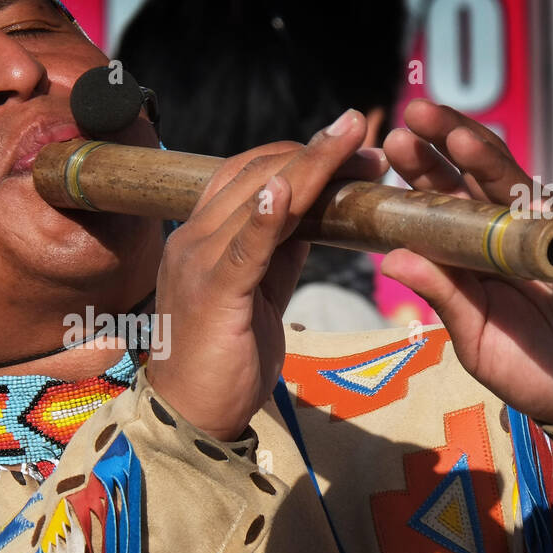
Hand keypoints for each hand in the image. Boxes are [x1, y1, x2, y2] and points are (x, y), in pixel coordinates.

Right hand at [147, 110, 385, 439]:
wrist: (189, 418)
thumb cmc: (222, 361)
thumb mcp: (256, 294)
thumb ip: (276, 251)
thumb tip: (313, 213)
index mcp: (201, 238)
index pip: (247, 173)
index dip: (298, 154)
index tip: (348, 145)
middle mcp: (193, 240)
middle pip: (255, 175)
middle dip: (314, 152)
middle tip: (362, 133)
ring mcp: (199, 264)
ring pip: (256, 199)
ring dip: (309, 167)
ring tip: (352, 143)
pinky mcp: (213, 294)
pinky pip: (242, 248)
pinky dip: (264, 217)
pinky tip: (285, 190)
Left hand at [380, 99, 552, 425]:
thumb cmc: (533, 367)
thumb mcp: (474, 335)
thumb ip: (442, 296)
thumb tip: (390, 257)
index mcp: (475, 252)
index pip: (442, 202)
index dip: (418, 174)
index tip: (390, 146)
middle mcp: (510, 233)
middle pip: (473, 178)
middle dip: (443, 144)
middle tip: (412, 116)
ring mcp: (551, 235)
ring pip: (515, 185)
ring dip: (484, 156)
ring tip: (453, 131)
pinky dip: (541, 208)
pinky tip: (522, 197)